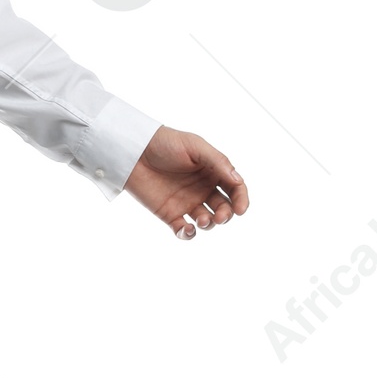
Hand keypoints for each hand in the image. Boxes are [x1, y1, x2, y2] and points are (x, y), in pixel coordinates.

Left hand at [124, 125, 249, 239]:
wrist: (134, 151)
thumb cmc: (165, 143)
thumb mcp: (195, 147)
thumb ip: (217, 162)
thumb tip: (237, 181)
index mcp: (212, 172)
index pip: (234, 188)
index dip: (241, 200)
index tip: (241, 209)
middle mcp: (203, 188)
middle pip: (224, 207)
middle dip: (226, 215)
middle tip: (219, 216)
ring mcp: (187, 202)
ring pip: (207, 221)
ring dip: (209, 224)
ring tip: (202, 220)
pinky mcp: (170, 213)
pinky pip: (184, 230)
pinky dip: (188, 235)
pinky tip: (188, 230)